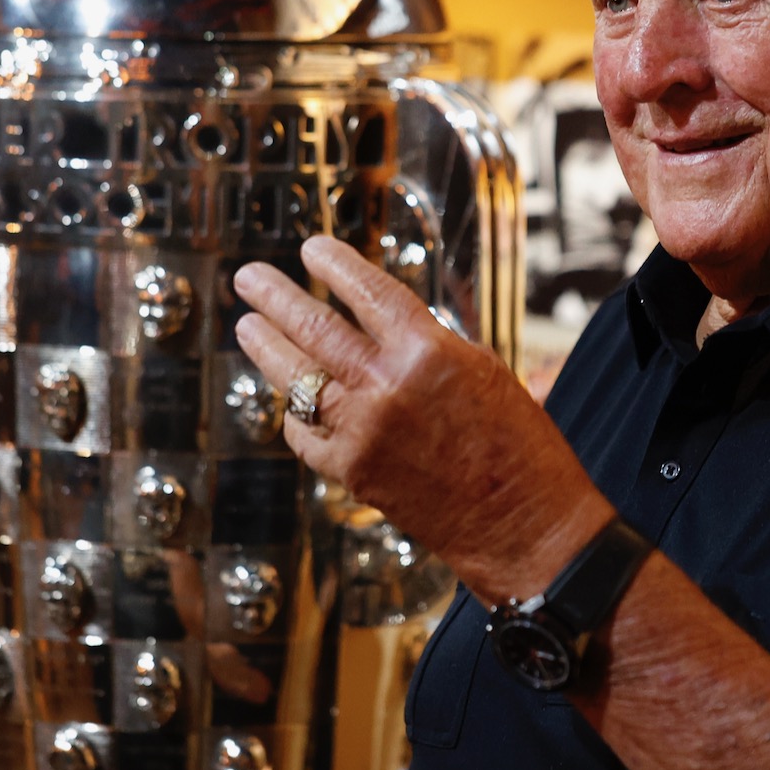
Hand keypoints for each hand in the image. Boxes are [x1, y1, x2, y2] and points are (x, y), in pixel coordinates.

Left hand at [232, 236, 614, 599]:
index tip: (312, 249)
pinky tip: (289, 400)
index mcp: (428, 350)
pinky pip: (304, 434)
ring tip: (248, 326)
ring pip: (296, 378)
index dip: (334, 264)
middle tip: (250, 279)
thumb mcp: (481, 369)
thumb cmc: (517, 447)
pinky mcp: (351, 471)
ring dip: (266, 347)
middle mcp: (388, 385)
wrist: (521, 521)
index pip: (367, 292)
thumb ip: (426, 344)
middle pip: (315, 327)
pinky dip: (295, 414)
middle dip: (275, 297)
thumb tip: (383, 327)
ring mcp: (363, 430)